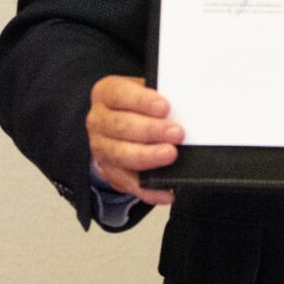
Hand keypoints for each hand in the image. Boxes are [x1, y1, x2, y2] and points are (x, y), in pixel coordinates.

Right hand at [88, 75, 178, 207]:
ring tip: (171, 155)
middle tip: (176, 133)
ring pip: (121, 155)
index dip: (141, 101)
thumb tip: (185, 105)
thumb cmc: (137, 106)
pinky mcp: (111, 173)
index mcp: (106, 94)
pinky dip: (148, 190)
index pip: (119, 94)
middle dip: (151, 130)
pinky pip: (129, 184)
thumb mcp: (143, 91)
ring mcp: (102, 149)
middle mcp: (98, 121)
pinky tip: (166, 192)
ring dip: (148, 157)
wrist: (117, 128)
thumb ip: (159, 95)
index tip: (164, 107)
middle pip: (121, 126)